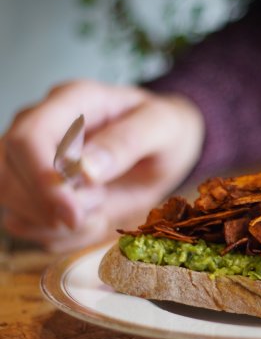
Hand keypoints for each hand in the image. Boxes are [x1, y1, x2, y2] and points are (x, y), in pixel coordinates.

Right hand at [0, 80, 204, 250]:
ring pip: (10, 204)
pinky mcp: (37, 190)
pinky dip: (61, 236)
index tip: (74, 212)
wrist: (166, 147)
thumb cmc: (164, 130)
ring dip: (55, 224)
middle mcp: (41, 127)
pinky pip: (28, 225)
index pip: (28, 139)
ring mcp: (32, 159)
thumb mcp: (162, 128)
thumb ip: (127, 142)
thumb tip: (84, 170)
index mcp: (71, 102)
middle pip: (8, 176)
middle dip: (51, 208)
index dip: (42, 180)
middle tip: (101, 204)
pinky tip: (92, 219)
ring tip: (100, 207)